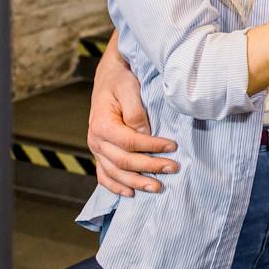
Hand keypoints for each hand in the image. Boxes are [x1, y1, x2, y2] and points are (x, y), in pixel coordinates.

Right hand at [87, 44, 177, 196]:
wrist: (109, 75)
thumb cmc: (121, 80)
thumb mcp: (130, 88)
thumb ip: (136, 113)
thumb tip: (145, 133)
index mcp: (102, 124)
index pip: (130, 142)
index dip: (152, 147)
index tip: (173, 146)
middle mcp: (96, 139)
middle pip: (123, 161)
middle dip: (149, 167)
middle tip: (172, 168)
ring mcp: (97, 148)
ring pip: (114, 173)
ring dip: (136, 183)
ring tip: (157, 187)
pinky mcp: (100, 152)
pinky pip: (104, 175)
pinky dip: (115, 186)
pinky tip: (130, 193)